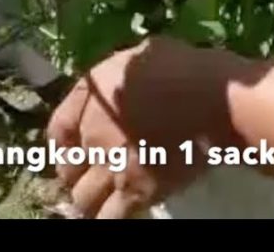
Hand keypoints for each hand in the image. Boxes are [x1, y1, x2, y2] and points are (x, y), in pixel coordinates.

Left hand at [45, 36, 240, 218]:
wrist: (215, 99)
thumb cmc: (187, 68)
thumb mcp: (142, 55)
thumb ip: (120, 76)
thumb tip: (122, 85)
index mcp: (91, 95)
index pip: (58, 130)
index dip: (62, 148)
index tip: (72, 155)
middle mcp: (92, 131)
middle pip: (67, 170)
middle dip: (78, 177)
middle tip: (95, 179)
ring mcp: (112, 163)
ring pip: (83, 199)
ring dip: (92, 201)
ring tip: (108, 200)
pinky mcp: (136, 190)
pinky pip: (110, 217)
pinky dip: (110, 218)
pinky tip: (123, 212)